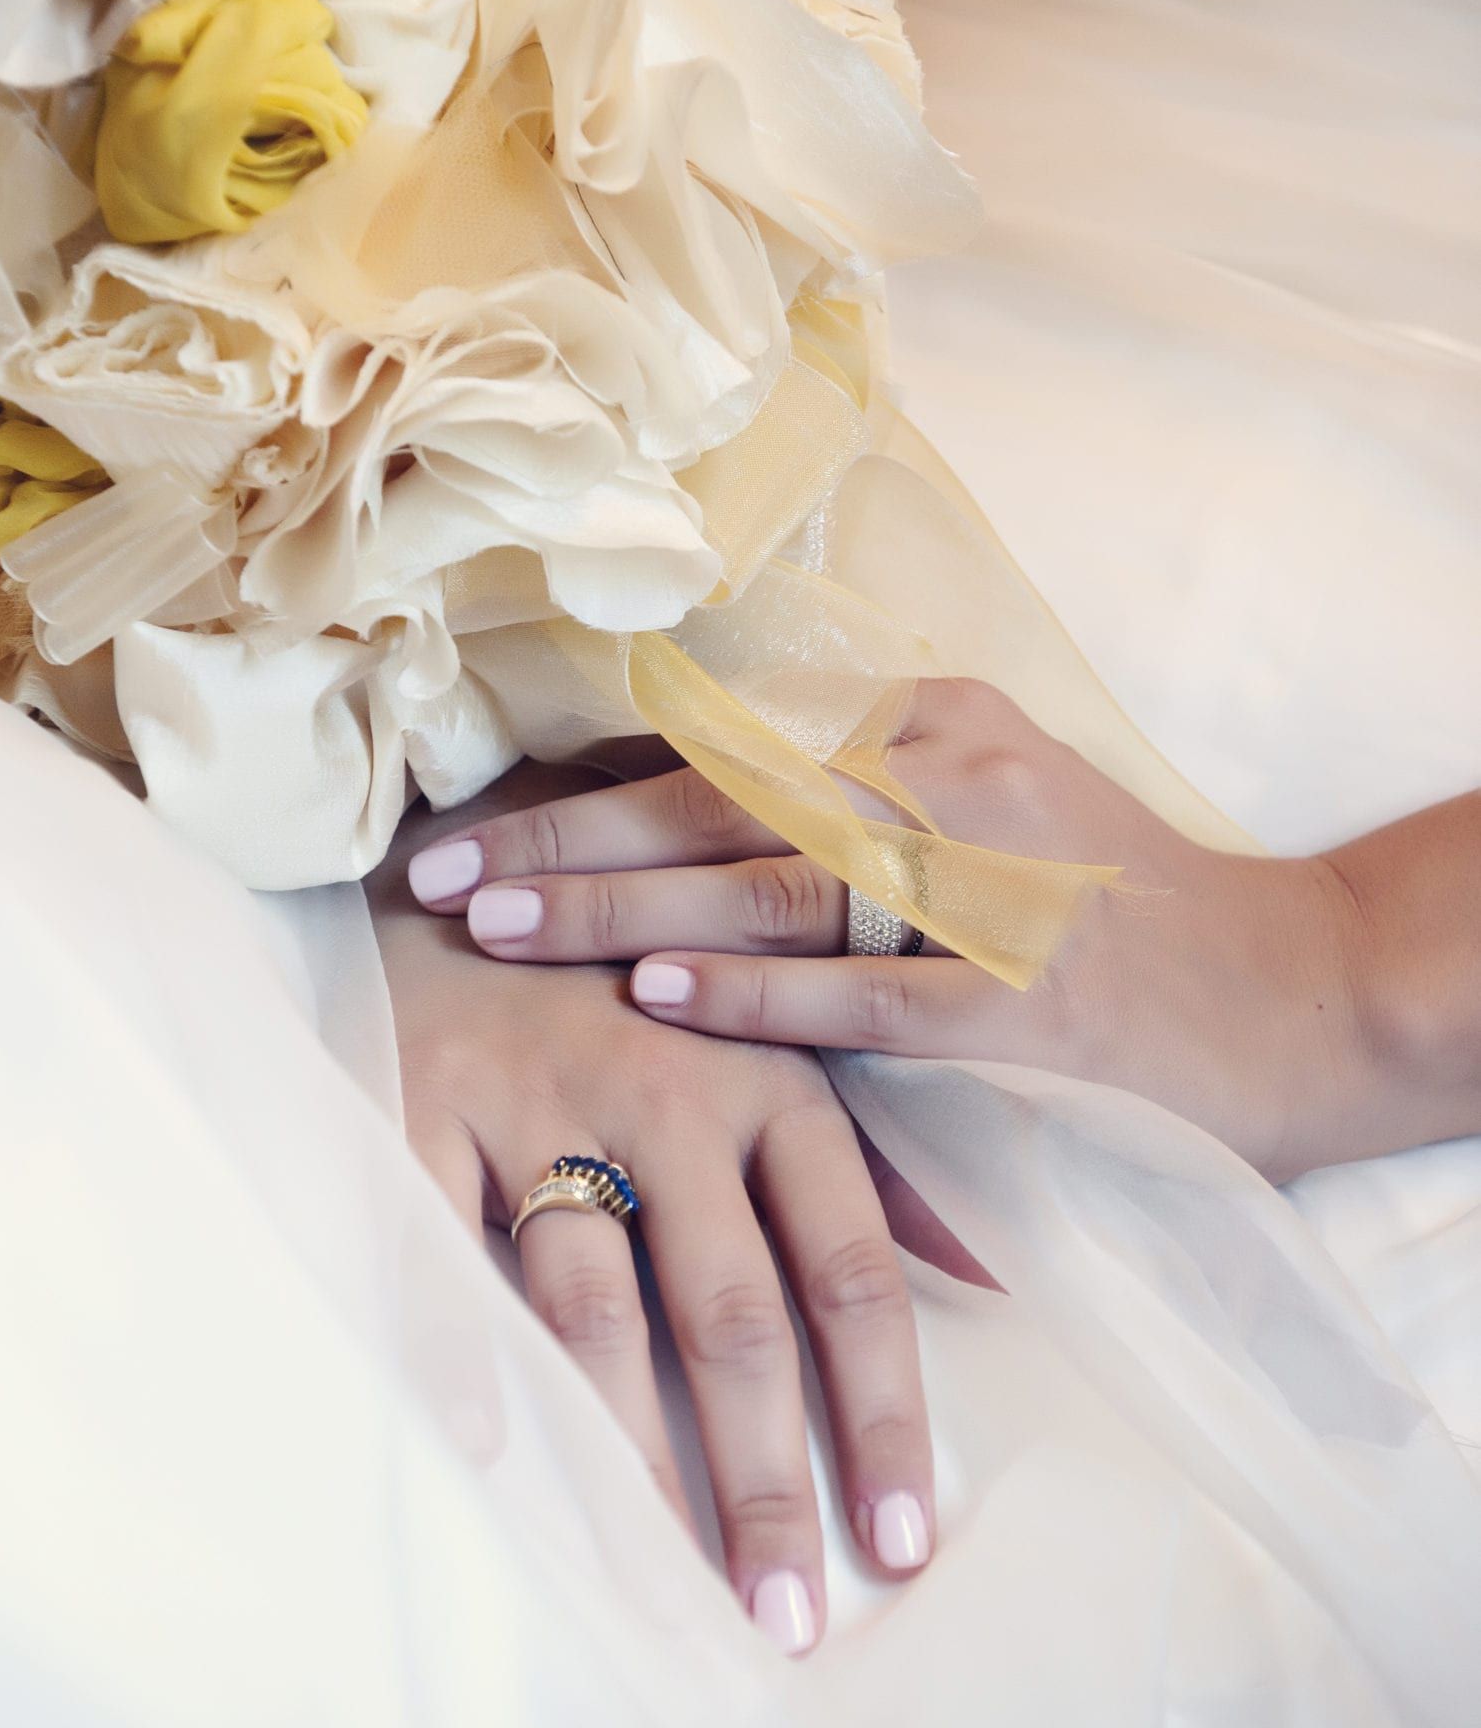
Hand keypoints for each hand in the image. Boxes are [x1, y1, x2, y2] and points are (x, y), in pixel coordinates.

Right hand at [372, 765, 941, 1653]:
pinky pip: (438, 1239)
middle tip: (786, 1616)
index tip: (901, 1547)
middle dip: (763, 1474)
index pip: (849, 1271)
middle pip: (730, 1312)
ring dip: (628, 1454)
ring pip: (593, 1303)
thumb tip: (992, 1273)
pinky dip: (456, 1342)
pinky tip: (491, 1446)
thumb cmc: (642, 980)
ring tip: (659, 1583)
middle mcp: (668, 1093)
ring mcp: (539, 1096)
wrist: (473, 861)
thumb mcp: (774, 1045)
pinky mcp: (423, 1100)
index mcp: (773, 1083)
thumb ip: (877, 1163)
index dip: (880, 1411)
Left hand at [406, 682, 1398, 1182]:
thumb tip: (667, 813)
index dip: (591, 784)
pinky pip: (861, 997)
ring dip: (618, 909)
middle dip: (564, 842)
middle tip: (432, 876)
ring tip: (494, 924)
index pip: (725, 750)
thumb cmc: (1114, 902)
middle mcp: (947, 783)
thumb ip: (848, 801)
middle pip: (717, 805)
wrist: (1293, 989)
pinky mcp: (1020, 1001)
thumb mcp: (989, 805)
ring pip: (767, 889)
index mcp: (930, 726)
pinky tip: (651, 1000)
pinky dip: (753, 997)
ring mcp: (986, 890)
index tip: (472, 815)